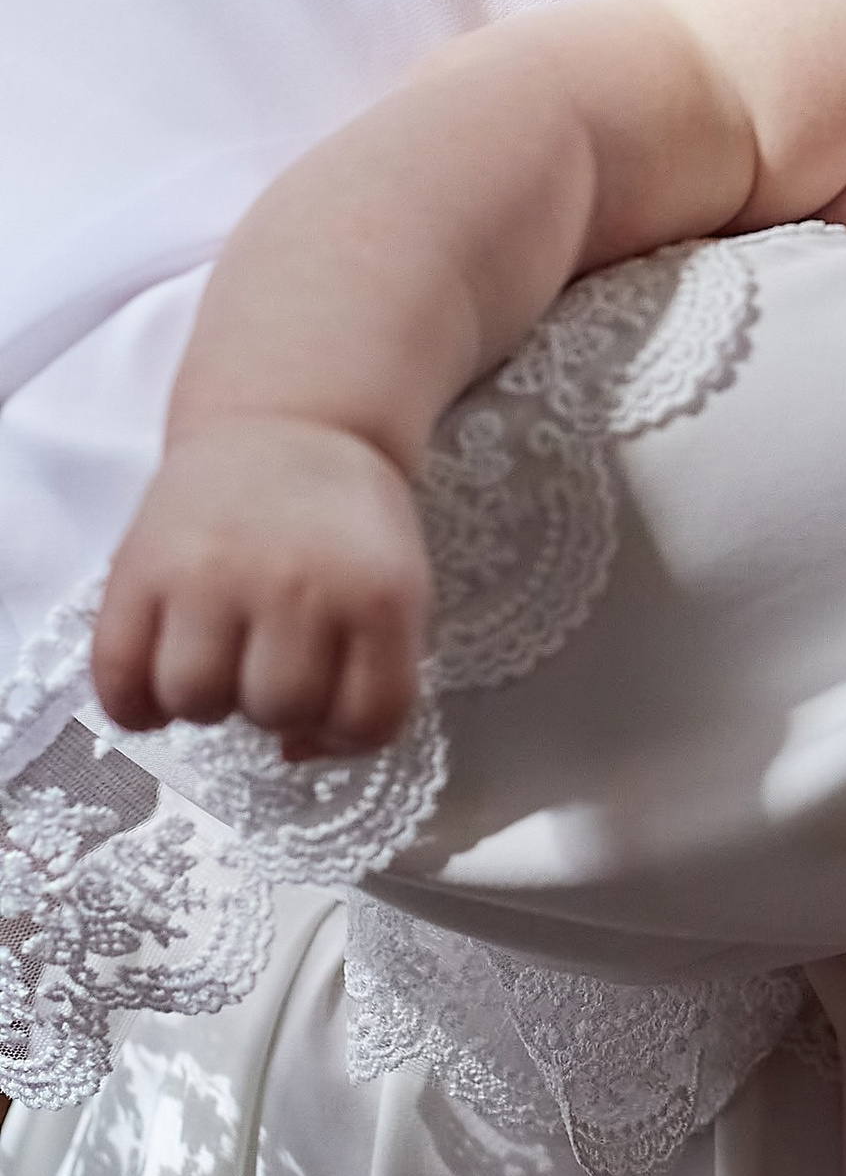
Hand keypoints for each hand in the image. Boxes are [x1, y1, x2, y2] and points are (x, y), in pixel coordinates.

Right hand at [91, 416, 430, 754]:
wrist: (289, 421)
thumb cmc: (345, 523)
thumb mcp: (394, 586)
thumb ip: (371, 674)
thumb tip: (294, 754)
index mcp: (380, 594)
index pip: (369, 719)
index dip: (346, 733)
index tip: (328, 706)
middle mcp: (298, 583)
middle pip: (278, 711)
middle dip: (275, 703)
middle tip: (268, 659)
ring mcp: (213, 573)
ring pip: (198, 701)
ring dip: (206, 700)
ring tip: (216, 657)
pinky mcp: (141, 566)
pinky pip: (122, 680)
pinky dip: (136, 704)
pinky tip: (158, 677)